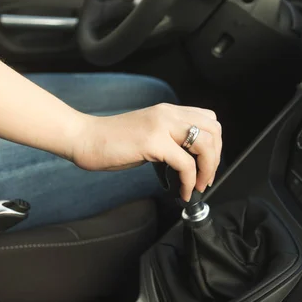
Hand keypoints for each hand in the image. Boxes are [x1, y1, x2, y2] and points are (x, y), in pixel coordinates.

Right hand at [72, 103, 221, 200]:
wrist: (85, 138)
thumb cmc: (112, 141)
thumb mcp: (148, 133)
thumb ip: (169, 138)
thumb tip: (189, 160)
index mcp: (168, 111)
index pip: (209, 119)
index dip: (215, 144)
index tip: (207, 164)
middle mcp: (168, 113)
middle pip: (214, 130)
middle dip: (216, 158)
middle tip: (207, 178)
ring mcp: (161, 125)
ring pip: (205, 144)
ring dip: (208, 169)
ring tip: (198, 186)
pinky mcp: (153, 142)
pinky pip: (185, 163)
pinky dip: (190, 181)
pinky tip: (182, 191)